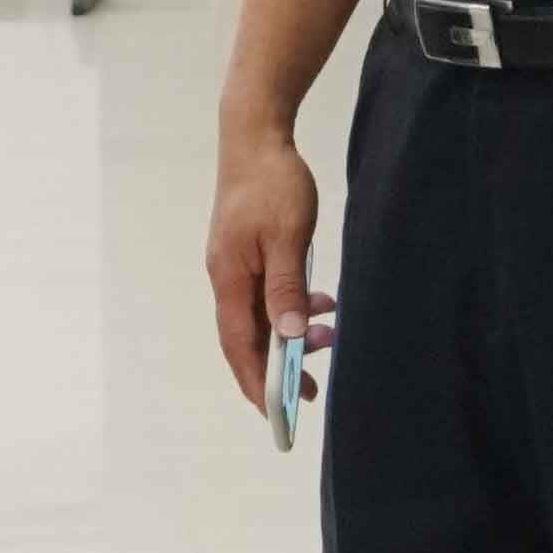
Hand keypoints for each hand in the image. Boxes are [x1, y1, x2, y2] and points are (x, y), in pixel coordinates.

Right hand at [204, 127, 324, 408]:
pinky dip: (290, 308)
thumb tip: (288, 336)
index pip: (240, 346)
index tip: (278, 414)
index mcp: (229, 279)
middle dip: (277, 370)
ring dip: (289, 337)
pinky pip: (266, 295)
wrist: (254, 137)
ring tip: (326, 340)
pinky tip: (319, 301)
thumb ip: (286, 287)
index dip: (258, 383)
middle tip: (312, 390)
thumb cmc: (272, 183)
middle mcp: (225, 278)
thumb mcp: (288, 236)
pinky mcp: (246, 254)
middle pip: (247, 339)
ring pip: (259, 318)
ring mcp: (234, 267)